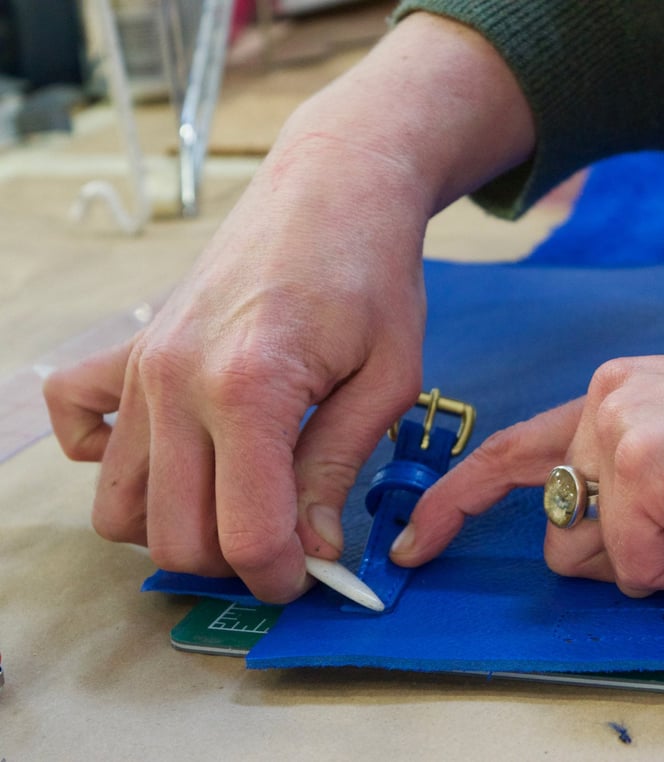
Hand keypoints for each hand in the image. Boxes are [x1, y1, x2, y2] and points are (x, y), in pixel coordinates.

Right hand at [43, 13, 534, 602]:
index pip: (245, 533)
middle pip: (174, 536)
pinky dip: (115, 462)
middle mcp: (176, 383)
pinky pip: (81, 429)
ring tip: (242, 500)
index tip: (313, 574)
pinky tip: (178, 451)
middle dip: (235, 562)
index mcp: (250, 389)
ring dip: (180, 526)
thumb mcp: (388, 380)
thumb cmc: (373, 276)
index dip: (283, 574)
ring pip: (120, 506)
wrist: (333, 190)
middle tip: (290, 540)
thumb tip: (316, 549)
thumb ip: (338, 468)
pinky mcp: (127, 352)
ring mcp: (141, 368)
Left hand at [392, 351, 663, 596]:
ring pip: (594, 553)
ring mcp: (619, 429)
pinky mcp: (642, 465)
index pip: (514, 449)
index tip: (417, 538)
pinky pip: (640, 566)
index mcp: (618, 391)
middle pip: (558, 527)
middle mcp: (606, 399)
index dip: (458, 499)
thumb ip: (631, 483)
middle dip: (623, 553)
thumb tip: (592, 545)